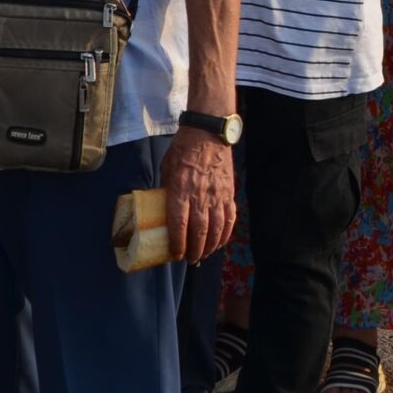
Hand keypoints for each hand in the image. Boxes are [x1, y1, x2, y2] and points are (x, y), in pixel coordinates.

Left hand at [162, 124, 237, 263]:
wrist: (208, 133)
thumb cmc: (183, 150)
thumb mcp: (167, 169)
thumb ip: (166, 191)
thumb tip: (163, 209)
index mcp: (181, 190)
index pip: (179, 225)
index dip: (178, 243)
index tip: (176, 254)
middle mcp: (200, 196)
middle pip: (200, 231)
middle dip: (195, 250)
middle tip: (190, 259)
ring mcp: (217, 195)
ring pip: (216, 228)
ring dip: (211, 245)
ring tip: (205, 254)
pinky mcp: (229, 192)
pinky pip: (230, 217)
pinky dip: (226, 233)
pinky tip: (221, 241)